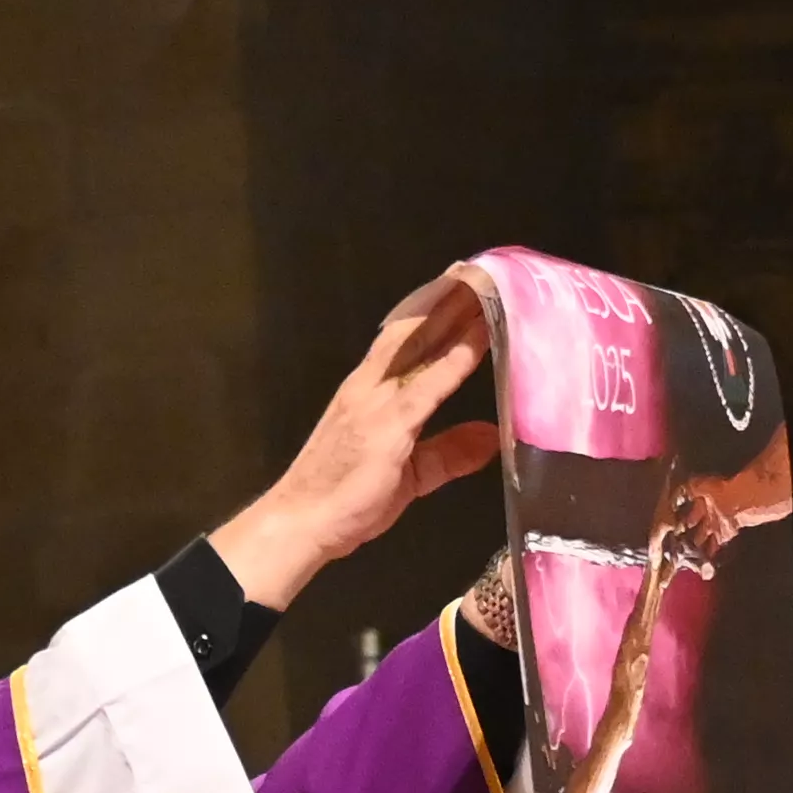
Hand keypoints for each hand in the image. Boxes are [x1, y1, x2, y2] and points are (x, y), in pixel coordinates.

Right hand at [211, 277, 500, 612]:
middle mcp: (370, 386)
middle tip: (478, 270)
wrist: (302, 522)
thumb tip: (489, 438)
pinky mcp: (388, 424)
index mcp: (368, 392)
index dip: (434, 312)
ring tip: (484, 286)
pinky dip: (457, 359)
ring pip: (421, 342)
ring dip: (454, 313)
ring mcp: (377, 401)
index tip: (461, 288)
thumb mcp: (409, 476)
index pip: (405, 339)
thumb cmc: (344, 501)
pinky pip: (430, 384)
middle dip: (446, 298)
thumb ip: (449, 454)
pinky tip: (480, 340)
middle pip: (413, 329)